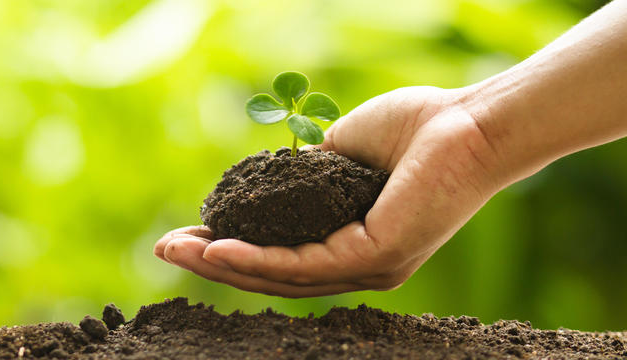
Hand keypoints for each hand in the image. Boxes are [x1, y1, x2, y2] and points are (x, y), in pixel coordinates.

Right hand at [154, 86, 502, 296]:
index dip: (236, 249)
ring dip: (227, 265)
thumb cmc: (414, 130)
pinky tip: (220, 250)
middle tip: (169, 249)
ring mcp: (372, 265)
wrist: (468, 120)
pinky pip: (307, 264)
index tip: (193, 233)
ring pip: (285, 276)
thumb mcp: (343, 155)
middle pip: (276, 274)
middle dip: (218, 263)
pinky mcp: (378, 255)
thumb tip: (269, 181)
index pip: (285, 255)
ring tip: (180, 251)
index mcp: (354, 240)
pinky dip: (260, 259)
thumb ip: (307, 177)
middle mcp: (362, 264)